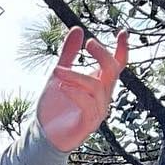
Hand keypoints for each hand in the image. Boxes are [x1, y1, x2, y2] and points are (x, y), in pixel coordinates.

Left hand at [36, 27, 129, 152]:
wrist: (43, 135)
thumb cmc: (54, 106)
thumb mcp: (59, 75)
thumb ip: (68, 54)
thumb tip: (77, 29)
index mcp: (100, 84)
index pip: (117, 65)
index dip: (122, 49)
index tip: (122, 32)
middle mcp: (103, 97)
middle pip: (112, 71)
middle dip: (102, 55)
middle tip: (89, 43)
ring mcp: (98, 112)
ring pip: (96, 87)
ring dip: (76, 76)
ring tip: (57, 71)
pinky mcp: (88, 124)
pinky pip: (87, 105)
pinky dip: (75, 93)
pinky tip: (62, 86)